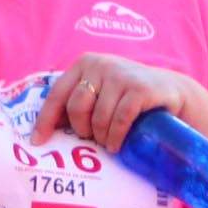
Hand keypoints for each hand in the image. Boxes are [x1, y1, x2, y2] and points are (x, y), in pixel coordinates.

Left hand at [33, 54, 185, 157]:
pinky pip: (119, 120)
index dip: (46, 120)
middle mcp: (100, 65)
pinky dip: (116, 137)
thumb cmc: (128, 96)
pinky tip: (117, 144)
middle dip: (82, 129)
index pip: (57, 94)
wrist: (170, 91)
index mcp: (85, 64)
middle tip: (92, 138)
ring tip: (109, 144)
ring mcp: (121, 75)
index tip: (38, 142)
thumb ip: (78, 102)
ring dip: (102, 138)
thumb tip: (47, 130)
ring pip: (98, 118)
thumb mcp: (101, 92)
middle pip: (76, 107)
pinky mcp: (140, 88)